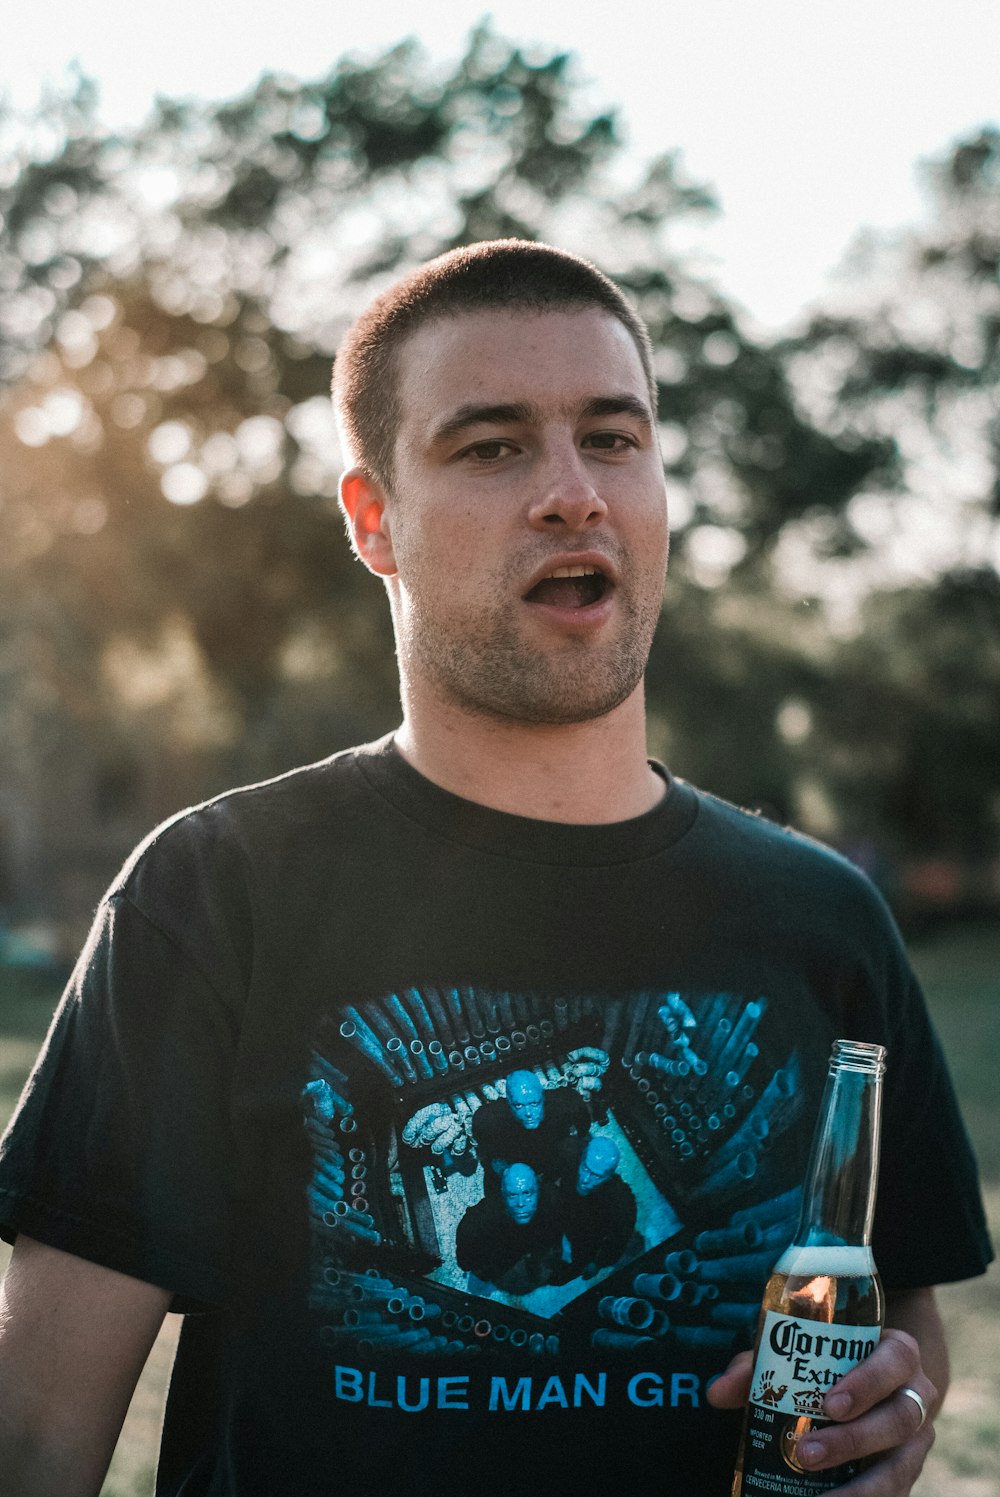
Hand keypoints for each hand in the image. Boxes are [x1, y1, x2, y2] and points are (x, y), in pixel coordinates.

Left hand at [708, 1330, 936, 1492]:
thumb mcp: (798, 1354)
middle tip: (805, 1453)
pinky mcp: (908, 1473)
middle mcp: (916, 1396)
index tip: (830, 1403)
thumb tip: (717, 1393)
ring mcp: (915, 1441)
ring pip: (901, 1467)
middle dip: (853, 1441)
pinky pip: (896, 1493)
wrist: (876, 1385)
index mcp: (896, 1354)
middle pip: (898, 1419)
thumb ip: (759, 1367)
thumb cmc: (829, 1362)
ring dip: (860, 1487)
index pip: (893, 1361)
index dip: (866, 1383)